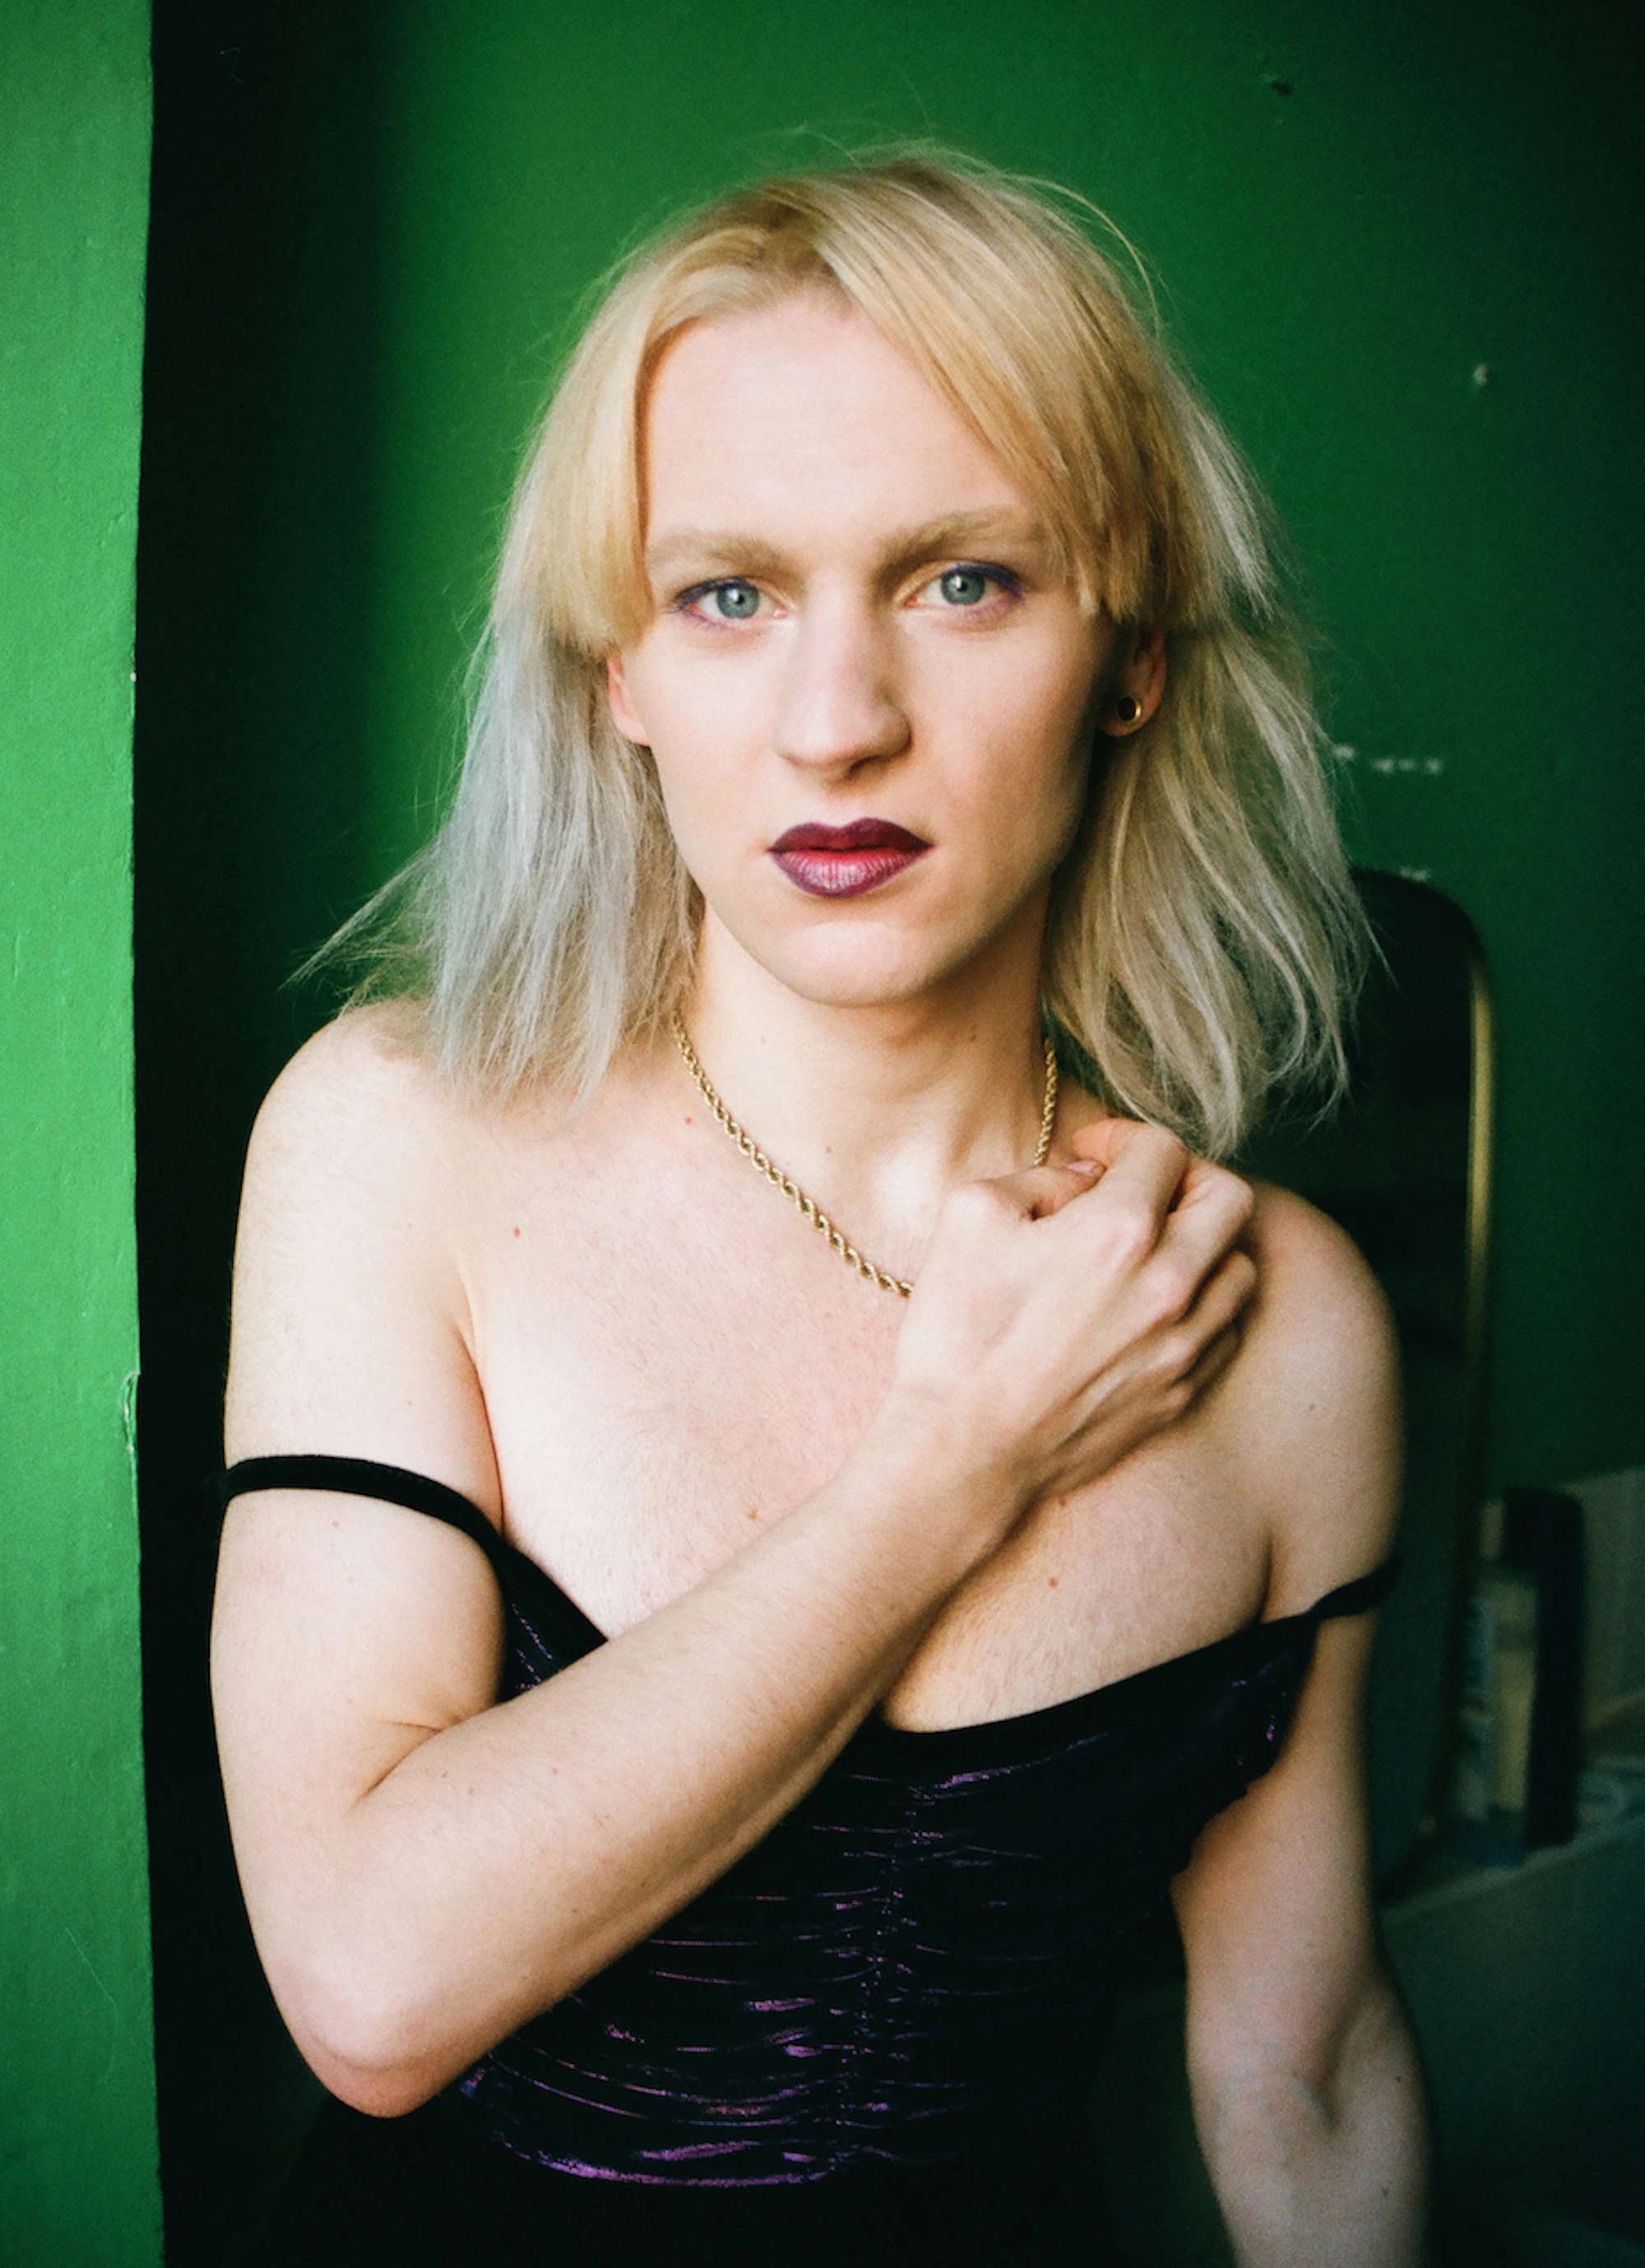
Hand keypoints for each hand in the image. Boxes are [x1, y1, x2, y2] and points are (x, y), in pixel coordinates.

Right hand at [884, 1120, 1256, 1538]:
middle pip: (1229, 1198)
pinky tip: (1159, 1304)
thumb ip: (1037, 1177)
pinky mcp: (1180, 1391)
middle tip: (1142, 1187)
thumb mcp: (971, 1216)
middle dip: (1186, 1176)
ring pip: (1240, 1267)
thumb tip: (1083, 1182)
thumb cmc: (957, 1334)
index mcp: (1118, 1231)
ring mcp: (1182, 1344)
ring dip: (1205, 1242)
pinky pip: (1227, 1329)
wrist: (963, 1450)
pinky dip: (1206, 1302)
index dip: (1123, 1137)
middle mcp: (1168, 1284)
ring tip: (1155, 1247)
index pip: (1163, 1150)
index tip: (1092, 1153)